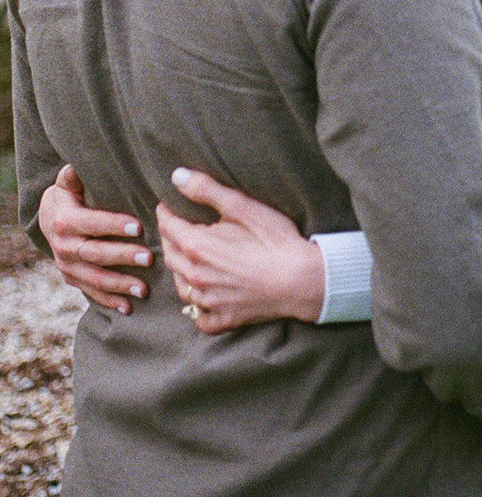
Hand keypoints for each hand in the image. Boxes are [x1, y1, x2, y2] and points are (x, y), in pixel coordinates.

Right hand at [38, 164, 152, 315]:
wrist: (48, 218)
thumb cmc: (69, 195)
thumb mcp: (68, 182)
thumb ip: (73, 176)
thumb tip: (76, 166)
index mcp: (65, 221)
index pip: (92, 223)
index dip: (113, 225)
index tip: (138, 226)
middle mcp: (64, 246)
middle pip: (96, 253)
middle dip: (123, 256)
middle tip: (149, 257)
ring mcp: (67, 266)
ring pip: (95, 278)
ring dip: (120, 285)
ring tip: (144, 288)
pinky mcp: (72, 279)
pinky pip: (91, 293)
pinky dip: (109, 301)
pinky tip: (128, 307)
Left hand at [156, 168, 324, 333]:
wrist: (301, 280)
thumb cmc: (275, 240)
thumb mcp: (242, 206)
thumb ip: (207, 190)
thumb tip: (176, 176)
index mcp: (197, 247)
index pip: (168, 227)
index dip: (165, 213)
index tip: (166, 205)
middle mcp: (196, 277)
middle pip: (170, 255)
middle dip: (169, 238)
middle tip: (174, 227)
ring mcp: (208, 302)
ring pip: (181, 286)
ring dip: (179, 271)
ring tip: (185, 259)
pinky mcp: (223, 319)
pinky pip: (199, 316)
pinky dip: (196, 306)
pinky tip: (203, 296)